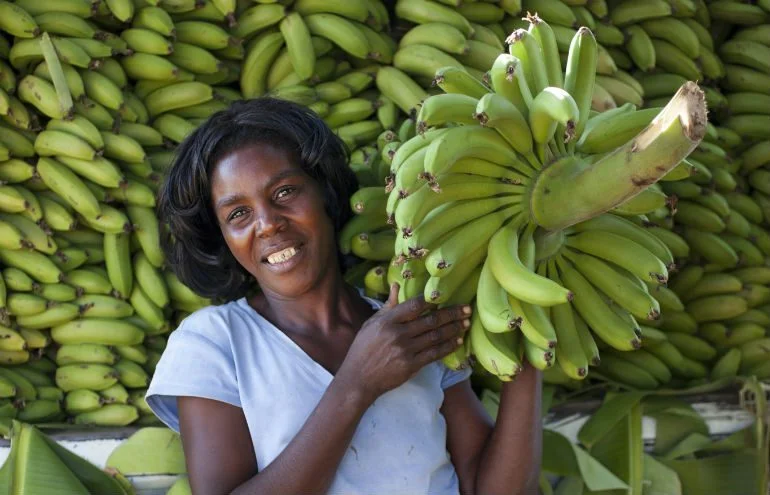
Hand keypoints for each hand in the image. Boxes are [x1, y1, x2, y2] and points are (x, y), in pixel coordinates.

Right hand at [337, 283, 471, 404]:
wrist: (358, 379)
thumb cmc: (363, 349)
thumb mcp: (371, 324)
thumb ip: (388, 306)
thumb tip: (397, 285)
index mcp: (387, 320)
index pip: (415, 305)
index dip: (433, 300)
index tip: (447, 296)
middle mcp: (398, 333)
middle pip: (431, 320)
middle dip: (452, 314)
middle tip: (467, 309)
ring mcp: (405, 350)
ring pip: (436, 336)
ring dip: (454, 329)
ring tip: (466, 323)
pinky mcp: (411, 365)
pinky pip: (434, 354)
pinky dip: (448, 347)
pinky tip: (458, 341)